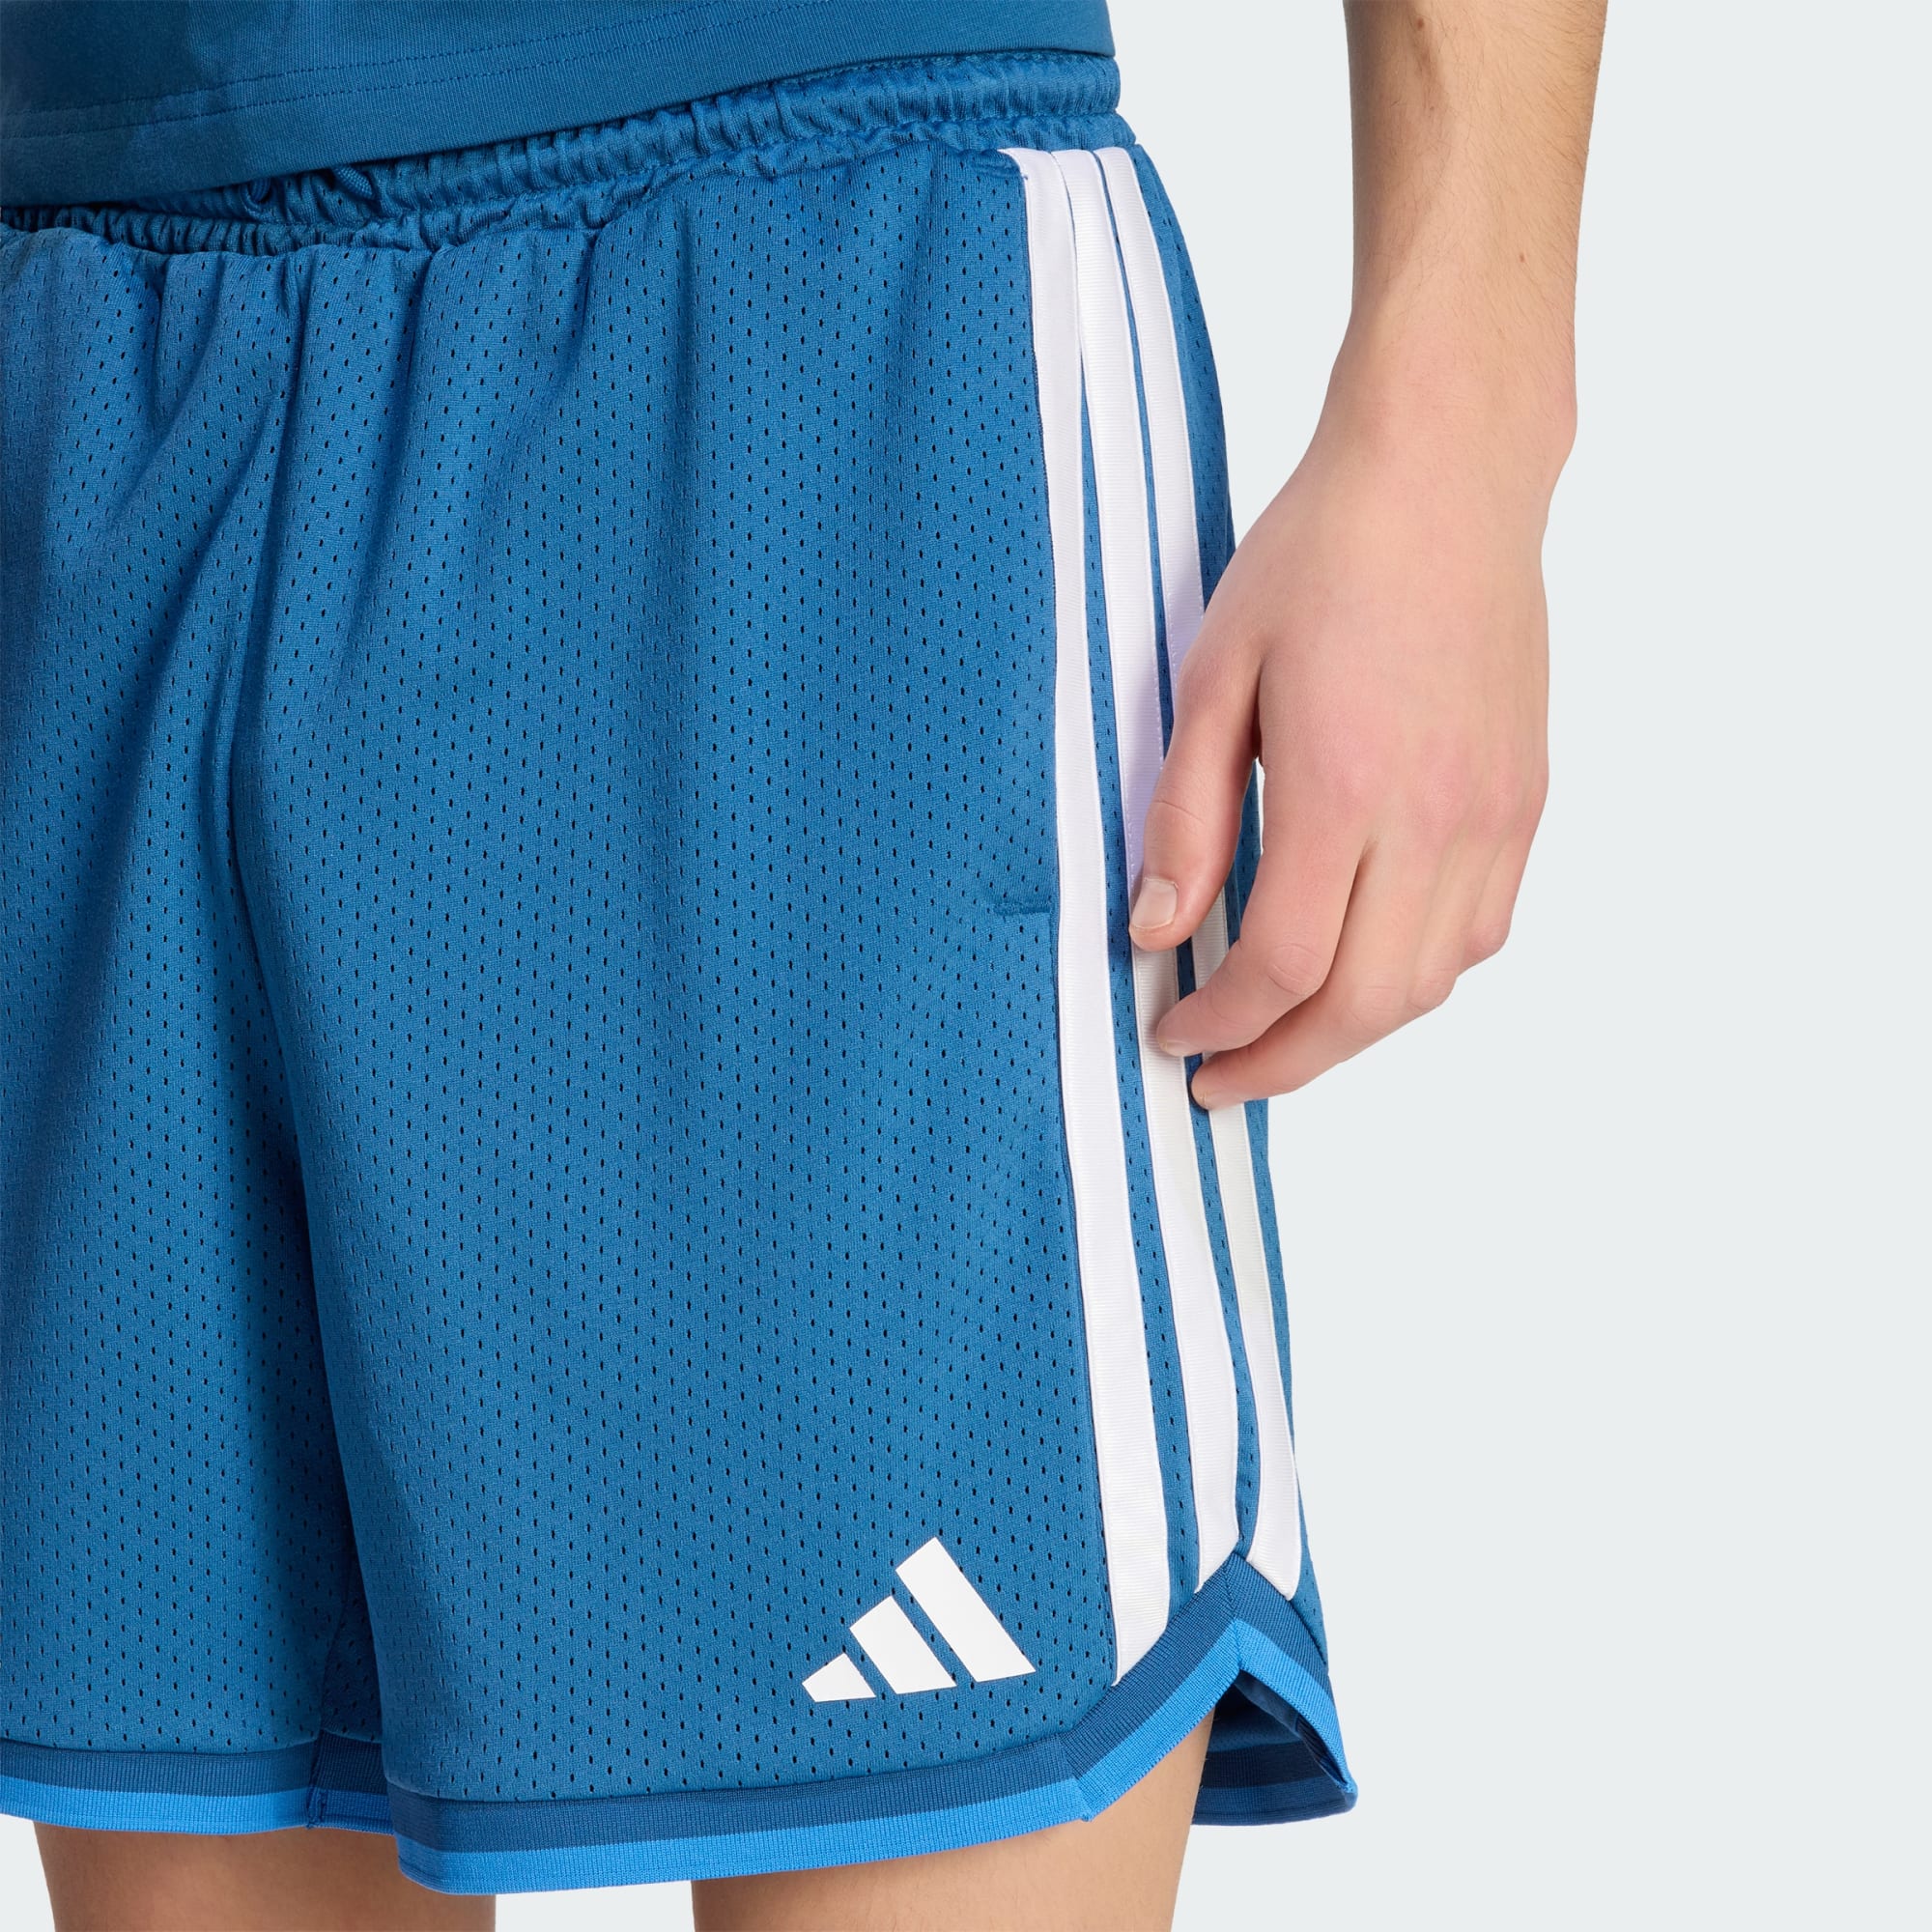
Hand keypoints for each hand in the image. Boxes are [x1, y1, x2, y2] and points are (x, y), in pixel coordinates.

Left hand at [1128, 385, 1560, 1105]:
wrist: (1447, 476)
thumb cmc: (1322, 556)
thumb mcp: (1213, 676)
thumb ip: (1184, 816)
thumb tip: (1157, 929)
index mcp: (1343, 789)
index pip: (1282, 966)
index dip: (1219, 1024)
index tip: (1172, 1033)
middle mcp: (1434, 819)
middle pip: (1365, 1005)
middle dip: (1284, 1065)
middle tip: (1221, 1081)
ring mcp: (1493, 815)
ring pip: (1430, 983)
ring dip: (1352, 1031)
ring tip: (1283, 1036)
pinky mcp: (1524, 800)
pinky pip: (1480, 931)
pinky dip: (1416, 976)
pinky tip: (1363, 965)